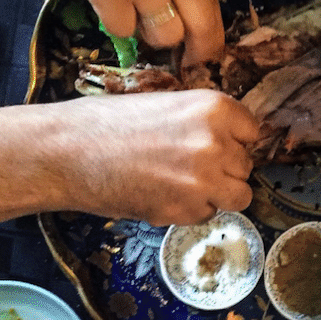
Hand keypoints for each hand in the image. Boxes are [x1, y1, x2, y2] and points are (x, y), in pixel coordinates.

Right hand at [27, 0, 224, 69]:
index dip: (210, 38)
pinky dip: (114, 22)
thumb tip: (193, 22)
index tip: (200, 52)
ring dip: (148, 34)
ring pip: (165, 37)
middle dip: (195, 54)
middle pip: (202, 30)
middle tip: (182, 63)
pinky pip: (123, 31)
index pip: (215, 8)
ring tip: (131, 11)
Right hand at [60, 90, 258, 224]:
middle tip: (188, 165)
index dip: (234, 140)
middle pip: (246, 166)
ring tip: (183, 184)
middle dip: (224, 169)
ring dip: (217, 194)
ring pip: (238, 196)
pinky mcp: (186, 210)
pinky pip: (208, 215)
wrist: (68, 152)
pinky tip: (163, 195)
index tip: (216, 143)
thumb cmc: (108, 123)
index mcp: (214, 108)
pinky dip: (191, 211)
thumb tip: (231, 140)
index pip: (252, 132)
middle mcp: (217, 143)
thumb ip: (203, 121)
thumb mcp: (166, 104)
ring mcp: (204, 180)